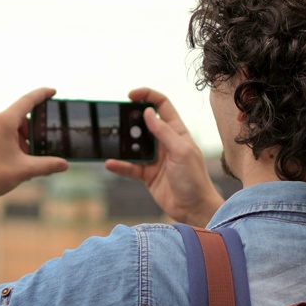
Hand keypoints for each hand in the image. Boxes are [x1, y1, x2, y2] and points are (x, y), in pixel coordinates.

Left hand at [0, 87, 68, 205]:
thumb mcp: (26, 170)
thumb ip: (48, 165)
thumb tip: (65, 165)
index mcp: (3, 122)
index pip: (27, 101)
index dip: (42, 95)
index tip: (53, 91)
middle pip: (19, 119)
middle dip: (30, 134)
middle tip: (35, 152)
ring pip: (9, 126)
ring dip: (19, 139)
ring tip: (21, 160)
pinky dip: (9, 141)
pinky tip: (10, 159)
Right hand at [105, 87, 222, 226]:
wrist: (194, 209)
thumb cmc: (194, 179)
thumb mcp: (181, 152)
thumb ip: (164, 132)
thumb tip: (149, 112)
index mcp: (177, 132)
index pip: (162, 106)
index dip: (147, 96)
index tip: (130, 95)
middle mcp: (165, 142)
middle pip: (144, 123)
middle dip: (130, 118)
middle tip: (116, 119)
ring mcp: (155, 158)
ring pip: (134, 145)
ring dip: (123, 142)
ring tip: (111, 140)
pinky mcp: (147, 175)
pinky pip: (130, 167)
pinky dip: (120, 165)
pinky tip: (110, 163)